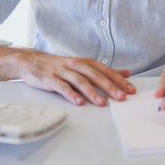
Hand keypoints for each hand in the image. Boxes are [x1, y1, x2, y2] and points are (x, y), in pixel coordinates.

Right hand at [14, 50, 135, 105]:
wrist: (33, 61)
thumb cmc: (61, 66)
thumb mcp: (83, 65)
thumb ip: (103, 70)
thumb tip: (125, 73)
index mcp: (85, 62)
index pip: (105, 71)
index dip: (119, 80)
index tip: (131, 90)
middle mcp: (76, 65)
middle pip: (95, 75)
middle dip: (109, 86)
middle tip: (121, 97)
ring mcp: (63, 71)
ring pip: (80, 81)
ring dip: (92, 92)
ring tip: (102, 103)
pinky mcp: (51, 79)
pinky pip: (62, 87)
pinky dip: (71, 95)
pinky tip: (79, 102)